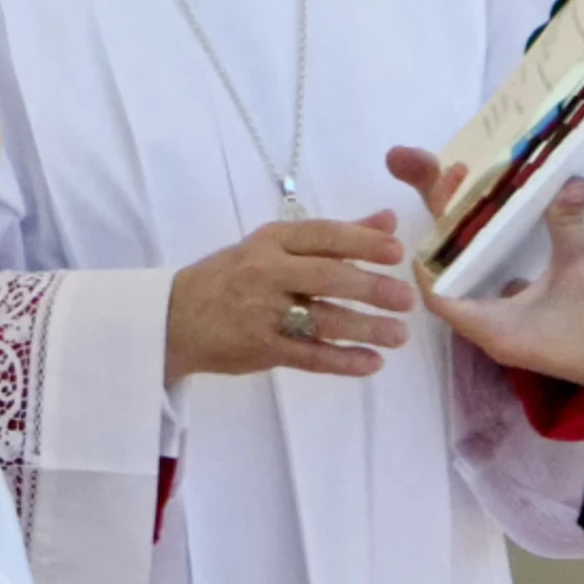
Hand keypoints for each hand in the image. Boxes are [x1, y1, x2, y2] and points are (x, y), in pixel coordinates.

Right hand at [165, 213, 416, 384]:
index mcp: (271, 240)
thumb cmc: (233, 277)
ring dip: (364, 329)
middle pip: (326, 278)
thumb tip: (388, 220)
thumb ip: (334, 237)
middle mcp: (266, 272)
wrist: (176, 317)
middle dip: (370, 288)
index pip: (322, 235)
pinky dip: (342, 361)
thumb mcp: (275, 247)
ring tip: (398, 335)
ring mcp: (262, 313)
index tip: (397, 251)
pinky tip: (372, 363)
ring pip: (321, 320)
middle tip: (406, 299)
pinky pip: (309, 356)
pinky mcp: (262, 349)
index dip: (362, 242)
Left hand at [413, 178, 583, 399]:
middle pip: (448, 290)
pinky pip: (487, 298)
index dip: (427, 261)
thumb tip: (568, 180)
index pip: (436, 296)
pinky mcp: (520, 332)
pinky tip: (496, 241)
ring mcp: (504, 336)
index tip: (433, 221)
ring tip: (470, 216)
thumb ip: (567, 222)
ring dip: (465, 258)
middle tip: (455, 207)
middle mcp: (490, 335)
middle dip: (447, 247)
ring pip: (468, 293)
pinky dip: (485, 271)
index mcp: (493, 327)